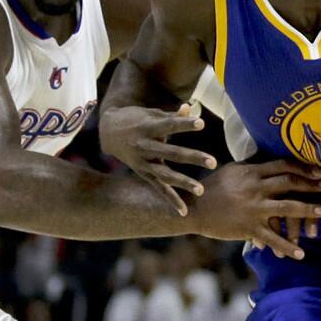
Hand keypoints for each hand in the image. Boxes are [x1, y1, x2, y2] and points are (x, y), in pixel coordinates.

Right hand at [100, 103, 216, 214]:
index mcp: (147, 127)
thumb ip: (171, 115)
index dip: (185, 124)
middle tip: (213, 162)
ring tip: (201, 190)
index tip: (201, 123)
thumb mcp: (151, 113)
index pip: (169, 126)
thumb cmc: (135, 119)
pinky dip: (171, 200)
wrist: (108, 132)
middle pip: (172, 153)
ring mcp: (143, 162)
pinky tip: (184, 211)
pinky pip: (158, 188)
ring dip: (183, 182)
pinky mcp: (143, 173)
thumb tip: (191, 109)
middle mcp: (145, 146)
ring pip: (165, 175)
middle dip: (193, 157)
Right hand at [189, 160, 320, 258]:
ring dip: (310, 210)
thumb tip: (269, 160)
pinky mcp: (248, 227)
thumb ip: (251, 167)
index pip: (283, 166)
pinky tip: (300, 254)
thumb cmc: (212, 188)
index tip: (319, 172)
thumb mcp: (232, 171)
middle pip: (289, 184)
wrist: (194, 209)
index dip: (303, 168)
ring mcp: (252, 208)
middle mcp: (255, 188)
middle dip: (312, 186)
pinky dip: (287, 247)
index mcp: (251, 172)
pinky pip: (272, 238)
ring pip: (287, 209)